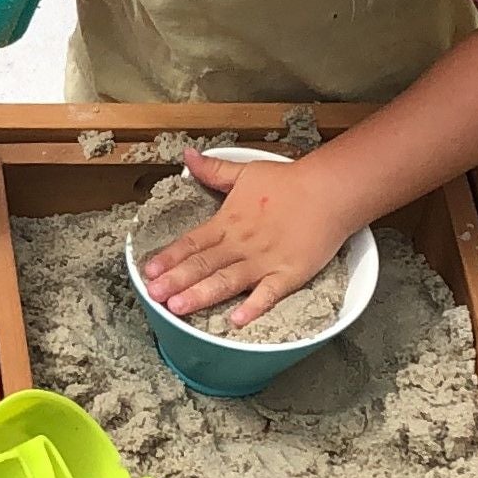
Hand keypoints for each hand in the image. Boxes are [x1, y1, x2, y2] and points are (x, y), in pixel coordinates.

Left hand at [140, 150, 359, 328]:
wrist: (329, 190)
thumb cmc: (289, 182)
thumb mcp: (245, 172)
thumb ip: (213, 171)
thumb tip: (188, 156)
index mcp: (228, 222)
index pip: (191, 242)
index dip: (169, 257)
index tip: (148, 271)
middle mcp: (241, 244)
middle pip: (203, 265)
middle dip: (175, 280)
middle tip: (153, 295)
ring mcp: (264, 261)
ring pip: (226, 281)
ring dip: (201, 294)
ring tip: (178, 307)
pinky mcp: (288, 274)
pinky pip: (268, 294)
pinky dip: (253, 307)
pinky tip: (236, 321)